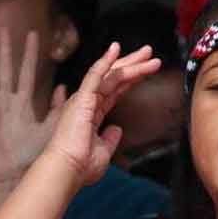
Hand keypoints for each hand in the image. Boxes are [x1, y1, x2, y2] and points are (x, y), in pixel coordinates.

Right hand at [0, 29, 67, 183]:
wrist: (12, 174)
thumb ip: (58, 108)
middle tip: (3, 27)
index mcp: (24, 103)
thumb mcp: (51, 129)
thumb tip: (66, 87)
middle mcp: (6, 101)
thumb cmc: (32, 155)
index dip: (30, 53)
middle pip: (5, 68)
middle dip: (5, 48)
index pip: (27, 72)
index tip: (34, 34)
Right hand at [45, 44, 160, 187]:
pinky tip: (116, 49)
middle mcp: (86, 103)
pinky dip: (105, 61)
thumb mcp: (103, 151)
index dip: (131, 80)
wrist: (67, 170)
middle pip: (114, 78)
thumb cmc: (80, 166)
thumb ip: (110, 138)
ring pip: (111, 75)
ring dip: (131, 64)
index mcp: (90, 114)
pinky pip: (95, 75)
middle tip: (149, 53)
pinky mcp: (81, 98)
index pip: (114, 91)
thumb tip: (116, 129)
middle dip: (132, 64)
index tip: (146, 70)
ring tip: (150, 56)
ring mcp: (83, 99)